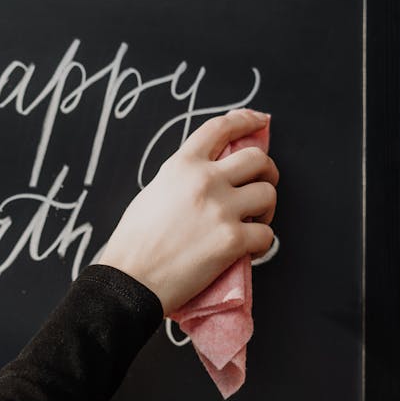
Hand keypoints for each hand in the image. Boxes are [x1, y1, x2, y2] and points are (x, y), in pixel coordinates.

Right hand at [97, 109, 278, 315]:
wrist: (131, 280)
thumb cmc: (135, 242)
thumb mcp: (154, 192)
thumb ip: (184, 179)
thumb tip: (211, 177)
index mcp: (182, 165)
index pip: (221, 128)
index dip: (245, 121)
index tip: (258, 121)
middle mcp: (205, 180)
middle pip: (257, 158)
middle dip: (267, 171)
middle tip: (262, 185)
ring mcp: (221, 209)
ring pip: (268, 194)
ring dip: (267, 209)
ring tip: (254, 222)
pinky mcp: (232, 240)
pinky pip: (267, 234)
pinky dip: (263, 244)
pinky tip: (250, 250)